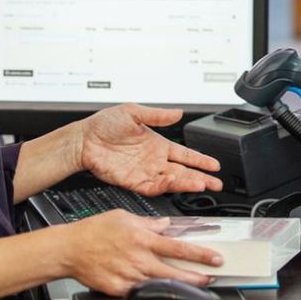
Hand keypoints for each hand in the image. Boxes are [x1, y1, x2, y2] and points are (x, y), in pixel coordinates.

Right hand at [64, 210, 223, 292]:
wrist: (70, 249)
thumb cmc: (94, 231)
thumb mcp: (125, 217)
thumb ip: (149, 223)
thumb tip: (166, 224)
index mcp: (143, 239)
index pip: (179, 248)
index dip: (200, 254)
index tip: (215, 258)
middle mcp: (139, 259)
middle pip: (175, 272)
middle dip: (197, 277)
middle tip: (211, 277)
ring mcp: (129, 277)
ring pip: (161, 285)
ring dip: (179, 287)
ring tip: (194, 285)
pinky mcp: (118, 290)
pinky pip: (140, 294)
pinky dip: (153, 293)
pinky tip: (163, 293)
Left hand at [77, 104, 222, 194]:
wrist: (84, 140)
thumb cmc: (104, 124)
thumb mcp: (134, 112)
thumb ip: (158, 115)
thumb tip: (178, 112)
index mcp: (158, 144)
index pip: (185, 154)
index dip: (201, 160)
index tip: (215, 165)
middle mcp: (154, 160)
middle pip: (183, 171)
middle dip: (201, 177)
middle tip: (216, 184)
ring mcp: (144, 172)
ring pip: (171, 181)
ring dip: (187, 183)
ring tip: (202, 185)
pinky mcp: (133, 182)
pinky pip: (153, 187)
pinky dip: (165, 186)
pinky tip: (176, 184)